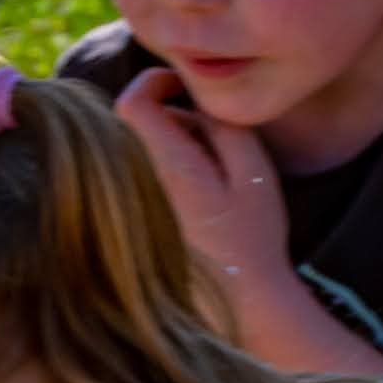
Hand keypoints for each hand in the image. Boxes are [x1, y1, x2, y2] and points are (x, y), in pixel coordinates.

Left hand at [113, 63, 296, 318]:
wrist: (240, 301)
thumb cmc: (253, 234)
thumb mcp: (252, 169)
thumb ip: (221, 126)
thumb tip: (191, 100)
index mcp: (168, 166)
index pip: (132, 103)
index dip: (155, 81)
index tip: (182, 85)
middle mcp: (138, 184)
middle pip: (134, 125)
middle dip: (170, 115)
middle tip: (209, 133)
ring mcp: (130, 208)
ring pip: (137, 152)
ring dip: (168, 145)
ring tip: (209, 172)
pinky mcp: (129, 226)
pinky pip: (137, 179)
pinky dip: (161, 172)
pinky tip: (192, 198)